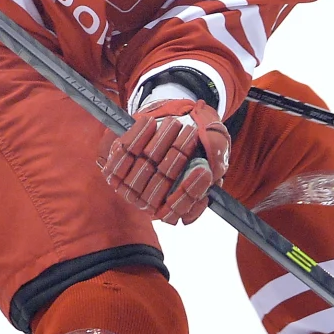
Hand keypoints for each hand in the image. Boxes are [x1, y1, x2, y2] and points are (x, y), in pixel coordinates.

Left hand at [100, 99, 230, 223]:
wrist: (178, 121)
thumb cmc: (201, 139)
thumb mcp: (217, 144)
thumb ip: (218, 155)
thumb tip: (212, 172)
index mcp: (177, 206)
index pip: (176, 211)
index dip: (190, 193)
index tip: (205, 172)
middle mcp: (152, 202)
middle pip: (159, 188)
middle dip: (176, 159)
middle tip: (191, 133)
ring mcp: (131, 187)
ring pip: (141, 170)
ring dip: (159, 145)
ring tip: (174, 124)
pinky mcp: (116, 169)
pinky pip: (122, 156)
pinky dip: (136, 137)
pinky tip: (150, 122)